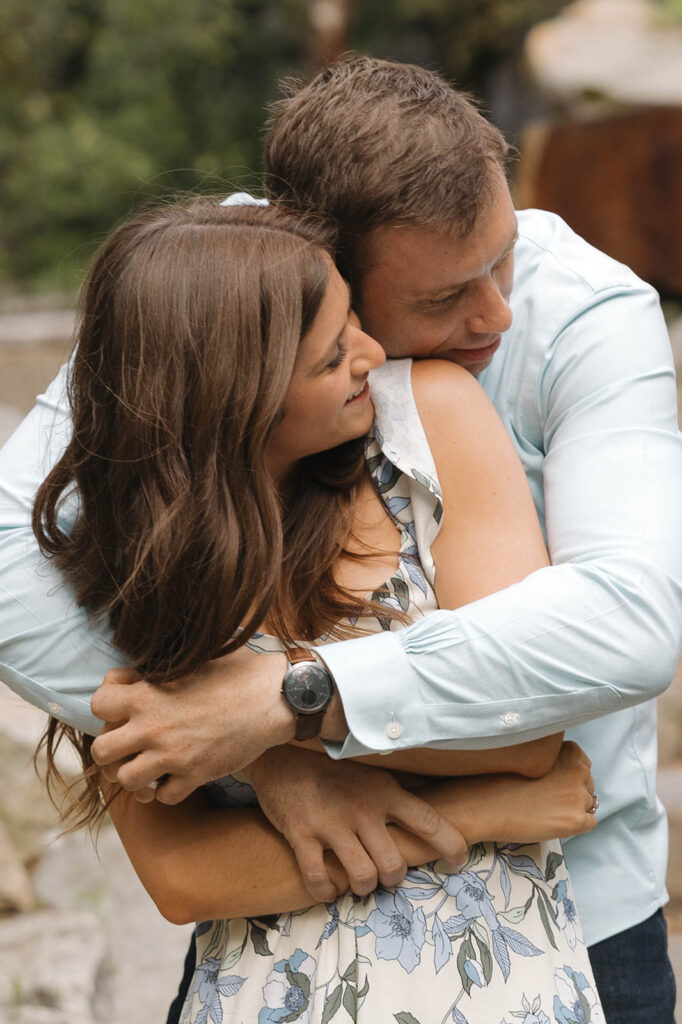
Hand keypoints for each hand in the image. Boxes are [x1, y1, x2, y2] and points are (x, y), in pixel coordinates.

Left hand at [90, 648, 292, 803]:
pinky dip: (166, 790)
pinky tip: (177, 775)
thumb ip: (154, 669)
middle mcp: (152, 727)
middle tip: (130, 745)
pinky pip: (164, 797)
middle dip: (112, 750)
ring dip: (136, 776)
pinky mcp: (195, 775)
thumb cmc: (236, 670)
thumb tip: (128, 676)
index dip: (106, 707)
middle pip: (101, 752)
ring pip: (127, 782)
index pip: (97, 705)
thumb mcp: (191, 658)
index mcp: (147, 694)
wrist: (274, 696)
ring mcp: (173, 755)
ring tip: (150, 766)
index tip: (122, 709)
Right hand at [244, 745, 467, 901]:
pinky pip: (319, 878)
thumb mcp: (371, 773)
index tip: (459, 859)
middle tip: (384, 873)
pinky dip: (326, 891)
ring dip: (363, 887)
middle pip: (394, 865)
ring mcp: (332, 823)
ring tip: (357, 880)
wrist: (282, 756)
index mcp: (384, 792)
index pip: (428, 821)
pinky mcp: (302, 835)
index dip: (450, 844)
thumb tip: (434, 805)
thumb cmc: (332, 769)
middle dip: (392, 877)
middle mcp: (363, 809)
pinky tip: (328, 888)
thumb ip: (398, 792)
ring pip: (363, 877)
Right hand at [422, 740, 597, 845]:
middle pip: (587, 783)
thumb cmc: (498, 778)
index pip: (581, 762)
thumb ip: (552, 759)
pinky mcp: (576, 821)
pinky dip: (575, 825)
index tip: (550, 780)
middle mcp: (579, 771)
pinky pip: (589, 823)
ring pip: (588, 803)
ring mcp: (579, 797)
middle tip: (546, 798)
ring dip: (572, 807)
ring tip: (546, 811)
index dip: (565, 773)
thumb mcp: (529, 756)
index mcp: (567, 751)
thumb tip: (563, 773)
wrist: (484, 805)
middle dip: (572, 790)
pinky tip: (552, 822)